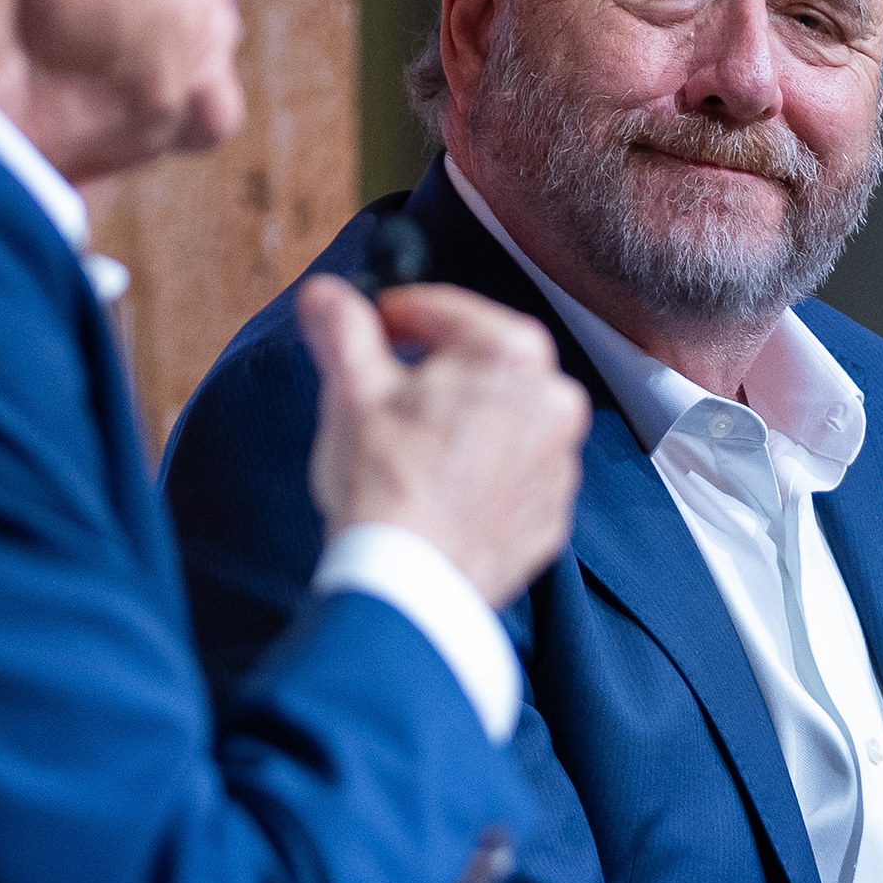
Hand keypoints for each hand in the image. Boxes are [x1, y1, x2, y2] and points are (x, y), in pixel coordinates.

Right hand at [296, 276, 589, 604]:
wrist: (408, 586)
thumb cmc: (384, 483)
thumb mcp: (351, 390)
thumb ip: (341, 329)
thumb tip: (324, 295)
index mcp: (513, 355)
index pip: (446, 310)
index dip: (397, 316)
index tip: (371, 330)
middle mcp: (554, 403)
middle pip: (483, 365)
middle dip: (436, 371)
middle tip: (387, 393)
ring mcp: (559, 464)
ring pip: (503, 421)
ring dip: (463, 422)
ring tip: (411, 449)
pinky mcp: (550, 516)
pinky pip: (513, 477)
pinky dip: (481, 475)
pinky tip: (438, 491)